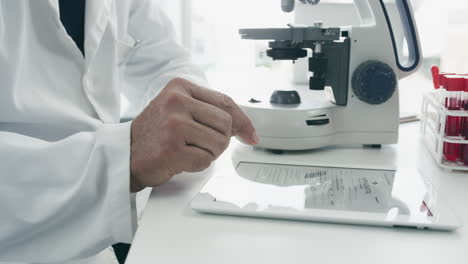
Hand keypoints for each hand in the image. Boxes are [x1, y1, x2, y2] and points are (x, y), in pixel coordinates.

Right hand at [130, 78, 257, 191]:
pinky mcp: (172, 148)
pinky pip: (206, 160)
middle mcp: (176, 101)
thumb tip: (244, 128)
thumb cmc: (155, 134)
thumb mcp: (179, 109)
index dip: (243, 121)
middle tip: (200, 145)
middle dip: (220, 140)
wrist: (125, 154)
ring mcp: (174, 124)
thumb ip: (208, 112)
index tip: (251, 135)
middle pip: (226, 123)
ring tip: (187, 150)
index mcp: (180, 87)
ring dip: (208, 153)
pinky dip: (197, 165)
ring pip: (219, 143)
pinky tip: (180, 159)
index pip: (225, 102)